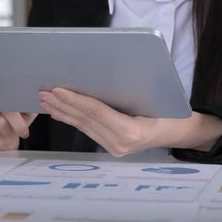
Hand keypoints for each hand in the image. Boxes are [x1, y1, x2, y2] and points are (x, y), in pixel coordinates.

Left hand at [39, 88, 221, 155]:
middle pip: (85, 119)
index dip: (75, 100)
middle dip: (62, 104)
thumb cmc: (168, 109)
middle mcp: (121, 144)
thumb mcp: (153, 97)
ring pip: (82, 126)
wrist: (178, 131)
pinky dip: (70, 119)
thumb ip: (127, 90)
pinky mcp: (110, 147)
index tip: (57, 90)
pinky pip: (86, 130)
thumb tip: (97, 74)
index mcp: (132, 132)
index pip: (96, 112)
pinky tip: (57, 111)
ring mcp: (114, 148)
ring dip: (61, 111)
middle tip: (43, 91)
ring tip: (44, 99)